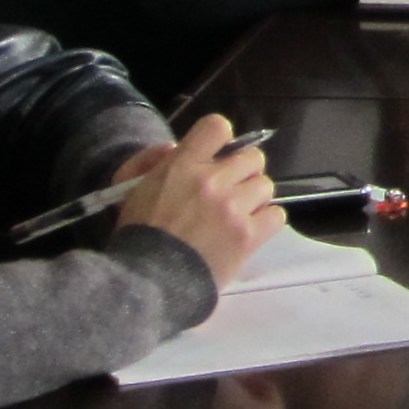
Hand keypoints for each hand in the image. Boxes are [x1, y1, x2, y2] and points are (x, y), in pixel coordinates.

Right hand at [110, 113, 279, 284]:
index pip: (217, 126)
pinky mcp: (248, 235)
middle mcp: (212, 180)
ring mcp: (233, 208)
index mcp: (182, 165)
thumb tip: (176, 147)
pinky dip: (265, 222)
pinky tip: (247, 231)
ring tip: (235, 216)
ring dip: (252, 199)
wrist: (147, 281)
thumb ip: (154, 162)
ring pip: (265, 187)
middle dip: (242, 173)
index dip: (221, 140)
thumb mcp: (132, 189)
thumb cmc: (138, 235)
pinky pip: (276, 215)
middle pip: (252, 157)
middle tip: (228, 191)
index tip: (216, 157)